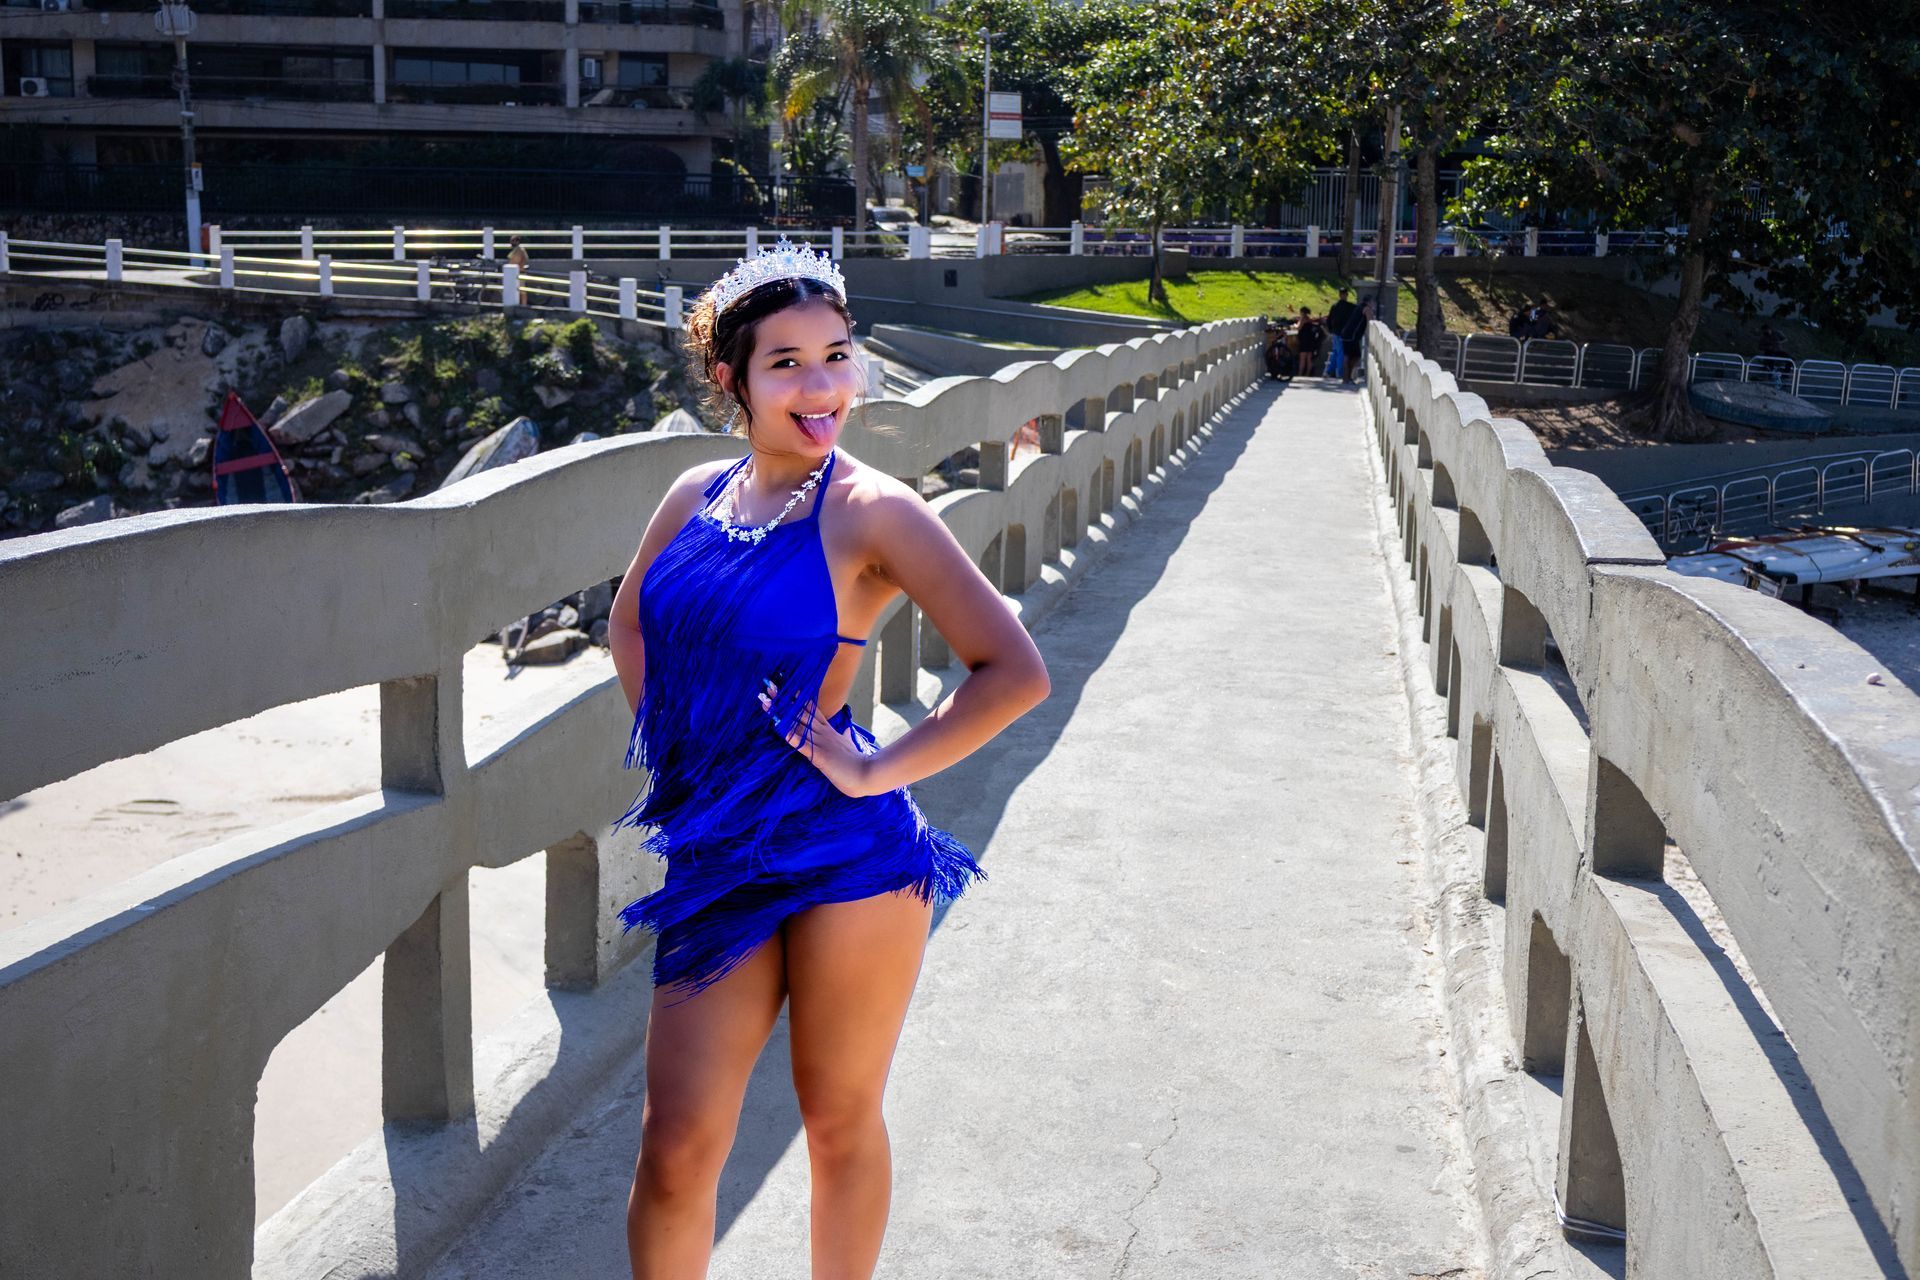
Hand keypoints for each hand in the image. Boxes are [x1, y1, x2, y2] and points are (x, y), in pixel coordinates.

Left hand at [758, 682, 878, 797]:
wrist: (867, 774)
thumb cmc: (858, 762)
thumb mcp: (851, 746)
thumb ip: (846, 737)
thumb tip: (847, 732)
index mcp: (829, 730)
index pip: (811, 709)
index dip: (797, 697)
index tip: (786, 686)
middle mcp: (823, 732)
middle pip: (801, 711)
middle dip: (784, 699)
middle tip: (770, 685)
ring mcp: (821, 742)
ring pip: (798, 723)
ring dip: (780, 712)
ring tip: (766, 701)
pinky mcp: (819, 755)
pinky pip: (801, 743)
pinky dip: (789, 734)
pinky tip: (777, 726)